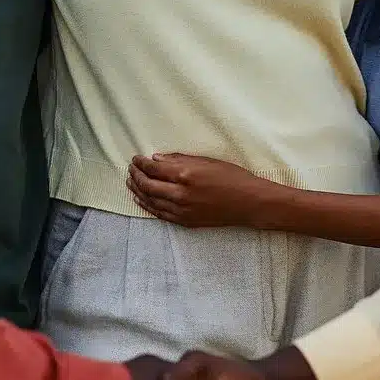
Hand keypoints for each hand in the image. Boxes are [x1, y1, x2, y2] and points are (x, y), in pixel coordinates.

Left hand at [127, 154, 273, 227]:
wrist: (249, 203)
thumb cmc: (232, 177)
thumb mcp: (207, 161)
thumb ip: (180, 160)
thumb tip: (157, 159)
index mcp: (185, 175)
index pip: (153, 169)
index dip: (141, 163)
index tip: (136, 158)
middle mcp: (180, 194)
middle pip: (147, 185)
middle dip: (136, 176)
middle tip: (131, 169)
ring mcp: (181, 210)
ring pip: (150, 201)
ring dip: (138, 191)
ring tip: (130, 183)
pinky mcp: (185, 221)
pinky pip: (160, 214)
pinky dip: (147, 206)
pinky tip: (141, 200)